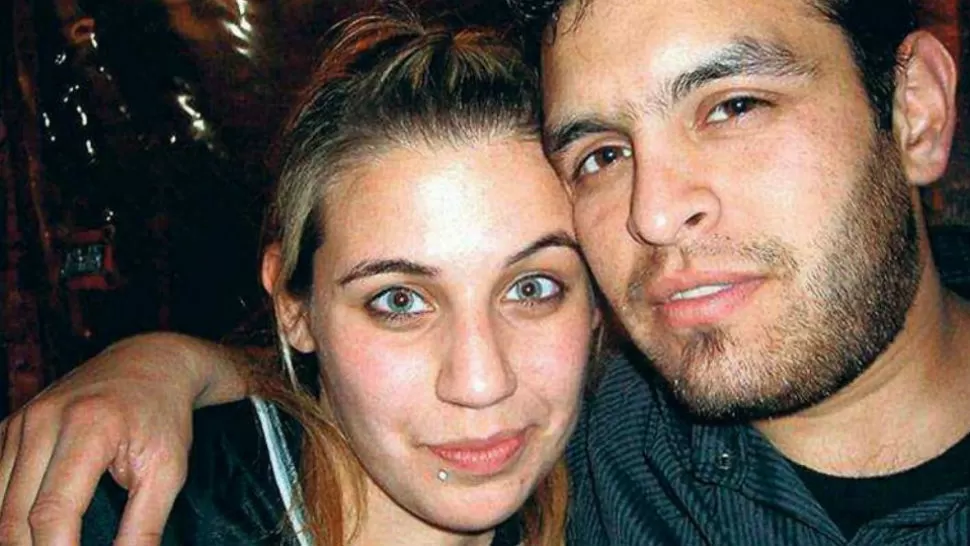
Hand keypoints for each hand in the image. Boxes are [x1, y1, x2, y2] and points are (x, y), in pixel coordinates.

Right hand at [0, 333, 249, 545]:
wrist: (151, 364)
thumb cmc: (164, 418)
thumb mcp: (169, 470)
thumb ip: (145, 525)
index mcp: (88, 427)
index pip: (53, 512)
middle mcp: (44, 420)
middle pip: (15, 515)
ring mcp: (22, 421)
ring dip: (16, 539)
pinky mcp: (11, 426)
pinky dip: (5, 514)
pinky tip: (27, 532)